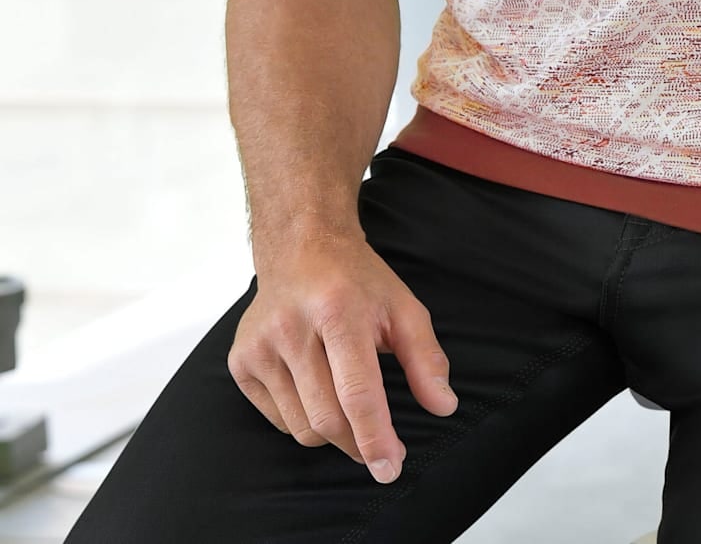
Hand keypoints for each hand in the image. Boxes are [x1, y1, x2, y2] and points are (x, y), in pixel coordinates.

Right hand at [228, 233, 458, 483]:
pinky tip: (317, 388)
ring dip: (333, 434)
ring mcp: (260, 346)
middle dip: (359, 444)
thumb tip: (444, 406)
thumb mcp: (402, 307)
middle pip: (327, 418)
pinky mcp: (240, 362)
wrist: (300, 248)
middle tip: (381, 450)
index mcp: (338, 310)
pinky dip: (305, 420)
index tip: (390, 468)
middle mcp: (292, 328)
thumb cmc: (356, 280)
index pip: (356, 391)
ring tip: (348, 405)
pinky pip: (279, 421)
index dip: (375, 437)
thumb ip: (426, 358)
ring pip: (301, 427)